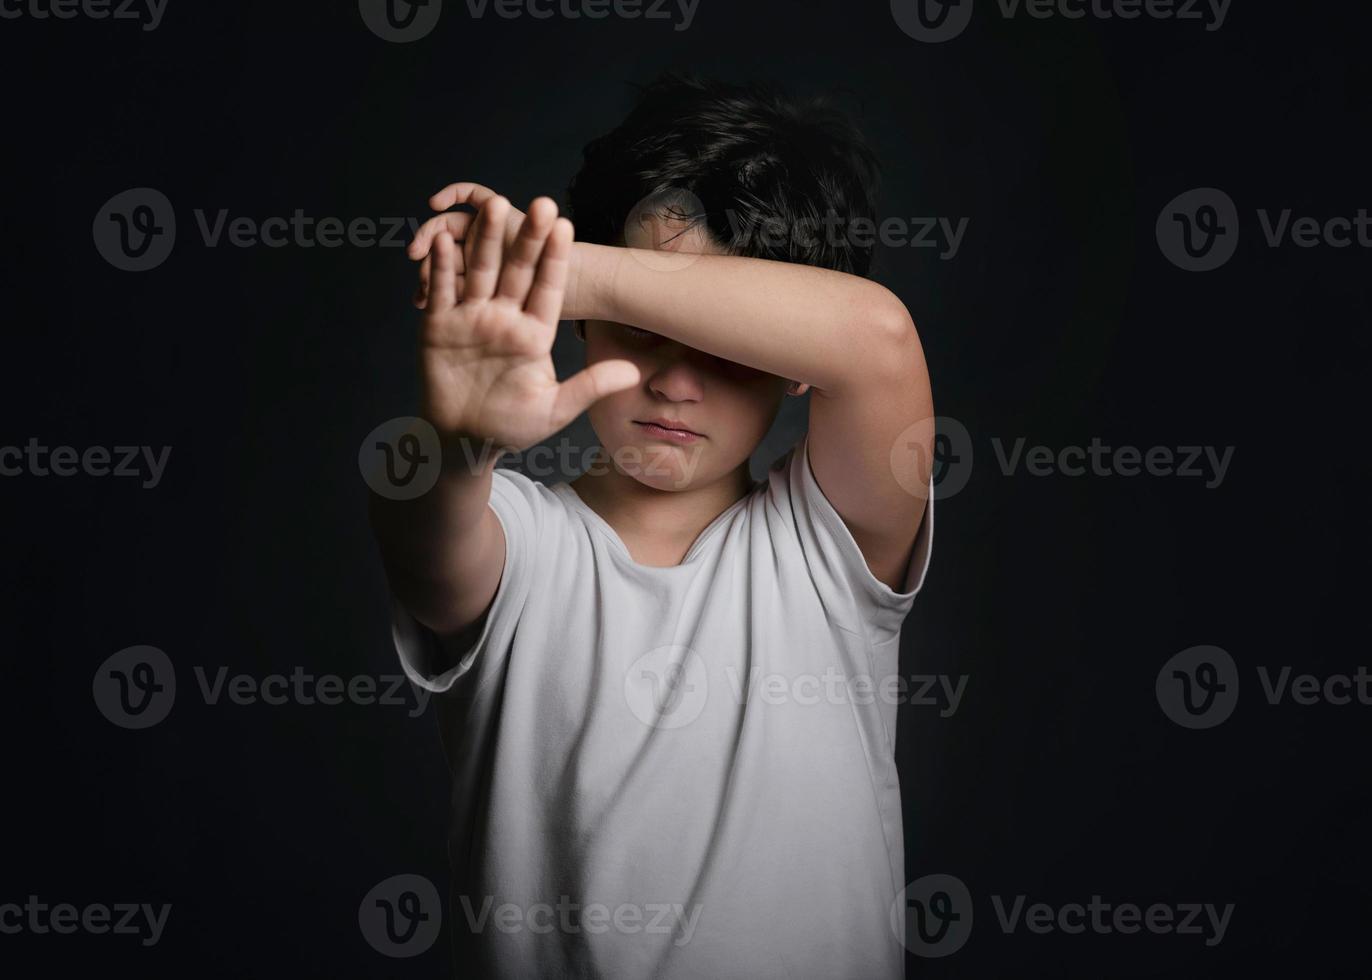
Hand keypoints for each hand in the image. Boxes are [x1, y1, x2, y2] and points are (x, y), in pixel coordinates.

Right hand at [419, 195, 639, 459]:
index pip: (548, 288)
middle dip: (527, 238)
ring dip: (486, 240)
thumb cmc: (511, 426)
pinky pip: (442, 291)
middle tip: (540, 202)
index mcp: (534, 333)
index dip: (555, 258)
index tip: (565, 226)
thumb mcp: (555, 409)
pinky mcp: (439, 325)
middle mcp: (504, 317)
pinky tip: (444, 240)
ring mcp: (471, 318)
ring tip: (494, 206)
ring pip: (480, 271)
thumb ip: (590, 386)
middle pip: (517, 271)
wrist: (464, 439)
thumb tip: (632, 373)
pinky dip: (442, 267)